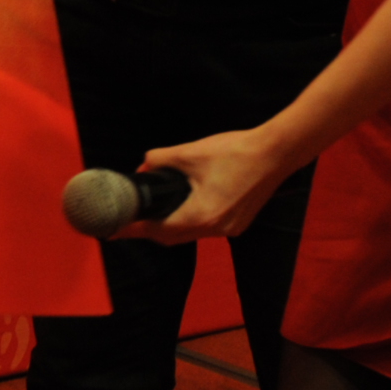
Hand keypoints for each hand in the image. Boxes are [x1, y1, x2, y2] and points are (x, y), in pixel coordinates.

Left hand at [124, 128, 292, 243]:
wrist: (276, 153)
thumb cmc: (235, 152)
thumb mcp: (190, 152)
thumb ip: (160, 160)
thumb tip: (143, 165)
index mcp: (203, 215)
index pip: (159, 230)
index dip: (134, 230)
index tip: (114, 230)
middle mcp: (217, 229)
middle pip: (173, 237)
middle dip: (150, 230)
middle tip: (129, 219)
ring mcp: (231, 228)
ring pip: (190, 234)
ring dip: (170, 226)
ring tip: (151, 213)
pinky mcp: (239, 223)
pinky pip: (207, 228)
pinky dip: (190, 221)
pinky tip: (182, 207)